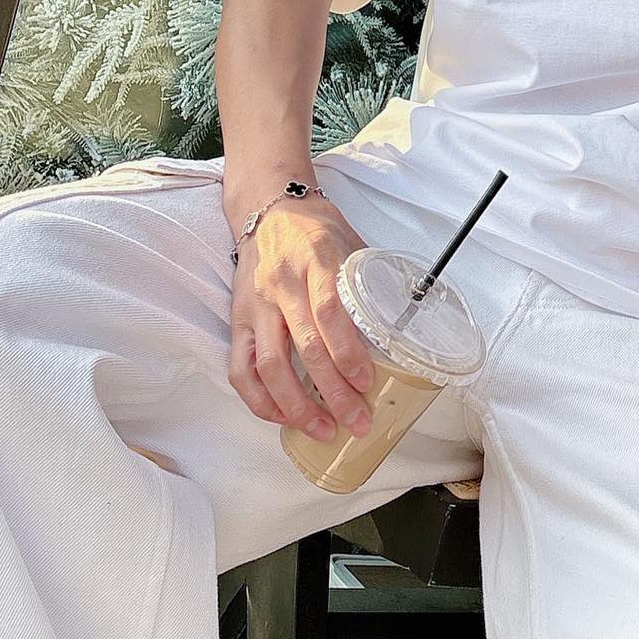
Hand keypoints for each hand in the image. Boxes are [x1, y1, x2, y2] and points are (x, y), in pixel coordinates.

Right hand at [228, 198, 375, 440]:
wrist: (269, 208)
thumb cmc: (317, 228)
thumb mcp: (351, 243)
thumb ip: (368, 283)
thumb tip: (401, 326)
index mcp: (315, 261)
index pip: (330, 312)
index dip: (348, 352)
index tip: (367, 382)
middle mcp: (282, 285)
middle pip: (304, 348)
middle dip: (332, 391)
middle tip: (356, 420)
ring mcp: (256, 306)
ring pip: (270, 366)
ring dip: (296, 406)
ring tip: (323, 430)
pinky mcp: (237, 319)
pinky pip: (241, 368)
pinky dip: (260, 399)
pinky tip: (283, 417)